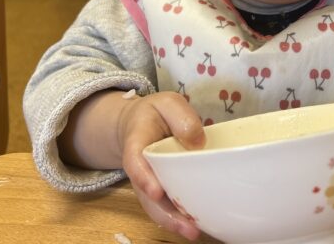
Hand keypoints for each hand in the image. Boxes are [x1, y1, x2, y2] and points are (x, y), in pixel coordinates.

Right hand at [119, 91, 205, 239]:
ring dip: (174, 221)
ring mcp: (149, 183)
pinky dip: (179, 218)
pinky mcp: (162, 190)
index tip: (156, 192)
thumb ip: (181, 116)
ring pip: (157, 207)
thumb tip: (198, 142)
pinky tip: (197, 225)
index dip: (144, 178)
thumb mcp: (167, 103)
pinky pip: (167, 206)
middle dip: (165, 213)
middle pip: (146, 195)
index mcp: (136, 143)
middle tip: (187, 226)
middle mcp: (140, 169)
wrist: (140, 124)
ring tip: (194, 232)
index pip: (135, 162)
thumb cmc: (156, 113)